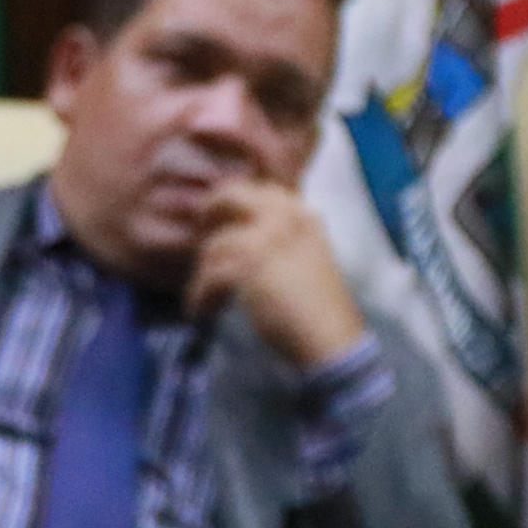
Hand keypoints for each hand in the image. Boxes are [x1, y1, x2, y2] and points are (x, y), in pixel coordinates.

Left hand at [182, 177, 367, 368]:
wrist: (329, 337)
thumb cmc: (316, 306)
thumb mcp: (305, 254)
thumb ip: (277, 236)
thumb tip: (234, 231)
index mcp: (302, 214)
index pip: (258, 190)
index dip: (232, 202)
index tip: (219, 222)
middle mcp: (285, 218)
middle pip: (228, 196)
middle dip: (207, 215)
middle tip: (198, 239)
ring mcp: (267, 239)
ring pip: (214, 245)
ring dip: (203, 274)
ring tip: (204, 295)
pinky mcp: (249, 267)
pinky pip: (208, 276)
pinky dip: (200, 295)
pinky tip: (202, 311)